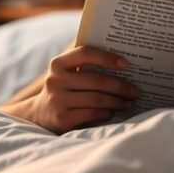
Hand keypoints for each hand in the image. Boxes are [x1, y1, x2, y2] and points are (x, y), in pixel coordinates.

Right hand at [0, 46, 140, 133]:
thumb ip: (84, 65)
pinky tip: (113, 112)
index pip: (85, 53)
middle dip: (121, 85)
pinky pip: (93, 113)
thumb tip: (122, 63)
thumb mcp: (65, 74)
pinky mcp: (62, 118)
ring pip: (97, 98)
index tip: (126, 64)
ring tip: (130, 102)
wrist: (37, 115)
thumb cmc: (62, 90)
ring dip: (118, 101)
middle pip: (97, 80)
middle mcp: (55, 80)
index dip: (107, 57)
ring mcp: (57, 100)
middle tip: (136, 90)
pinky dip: (107, 112)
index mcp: (57, 64)